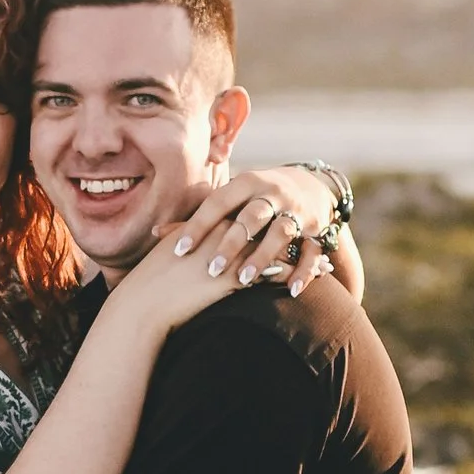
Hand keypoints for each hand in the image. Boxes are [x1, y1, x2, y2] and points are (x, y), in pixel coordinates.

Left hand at [167, 161, 339, 294]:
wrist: (313, 186)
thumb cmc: (256, 198)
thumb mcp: (232, 200)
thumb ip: (199, 218)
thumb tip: (155, 233)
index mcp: (247, 183)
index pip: (218, 202)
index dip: (199, 225)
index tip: (180, 250)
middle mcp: (273, 194)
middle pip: (251, 216)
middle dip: (231, 243)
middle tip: (211, 269)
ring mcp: (298, 211)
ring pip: (281, 232)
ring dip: (263, 256)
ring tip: (243, 281)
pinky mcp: (318, 229)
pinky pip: (312, 251)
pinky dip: (304, 270)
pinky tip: (291, 290)